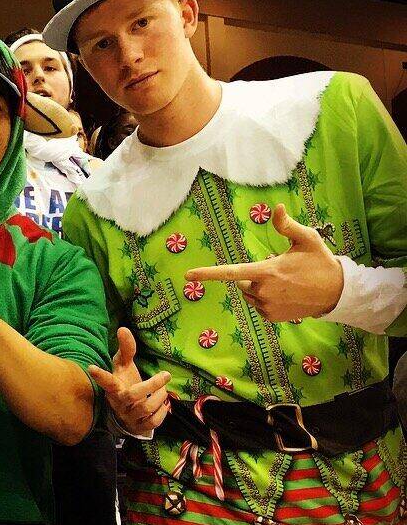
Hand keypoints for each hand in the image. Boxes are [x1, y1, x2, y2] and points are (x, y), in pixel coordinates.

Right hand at [88, 328, 171, 437]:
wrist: (125, 415)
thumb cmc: (125, 384)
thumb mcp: (125, 366)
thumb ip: (126, 349)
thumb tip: (123, 328)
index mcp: (113, 388)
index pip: (106, 381)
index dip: (99, 376)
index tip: (90, 367)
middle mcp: (119, 403)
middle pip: (132, 395)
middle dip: (152, 384)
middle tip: (165, 374)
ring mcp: (128, 417)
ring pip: (146, 408)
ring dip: (160, 397)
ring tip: (164, 390)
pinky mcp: (139, 428)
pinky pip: (153, 423)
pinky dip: (163, 412)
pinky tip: (164, 405)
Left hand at [185, 205, 343, 321]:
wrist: (336, 292)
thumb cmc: (320, 262)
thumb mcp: (307, 238)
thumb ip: (287, 225)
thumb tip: (276, 208)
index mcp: (267, 271)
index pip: (230, 273)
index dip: (207, 274)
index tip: (188, 276)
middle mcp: (263, 291)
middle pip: (242, 281)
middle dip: (253, 274)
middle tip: (278, 269)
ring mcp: (267, 306)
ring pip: (249, 294)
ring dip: (259, 287)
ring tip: (284, 282)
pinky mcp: (272, 317)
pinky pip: (258, 306)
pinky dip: (266, 299)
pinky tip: (285, 294)